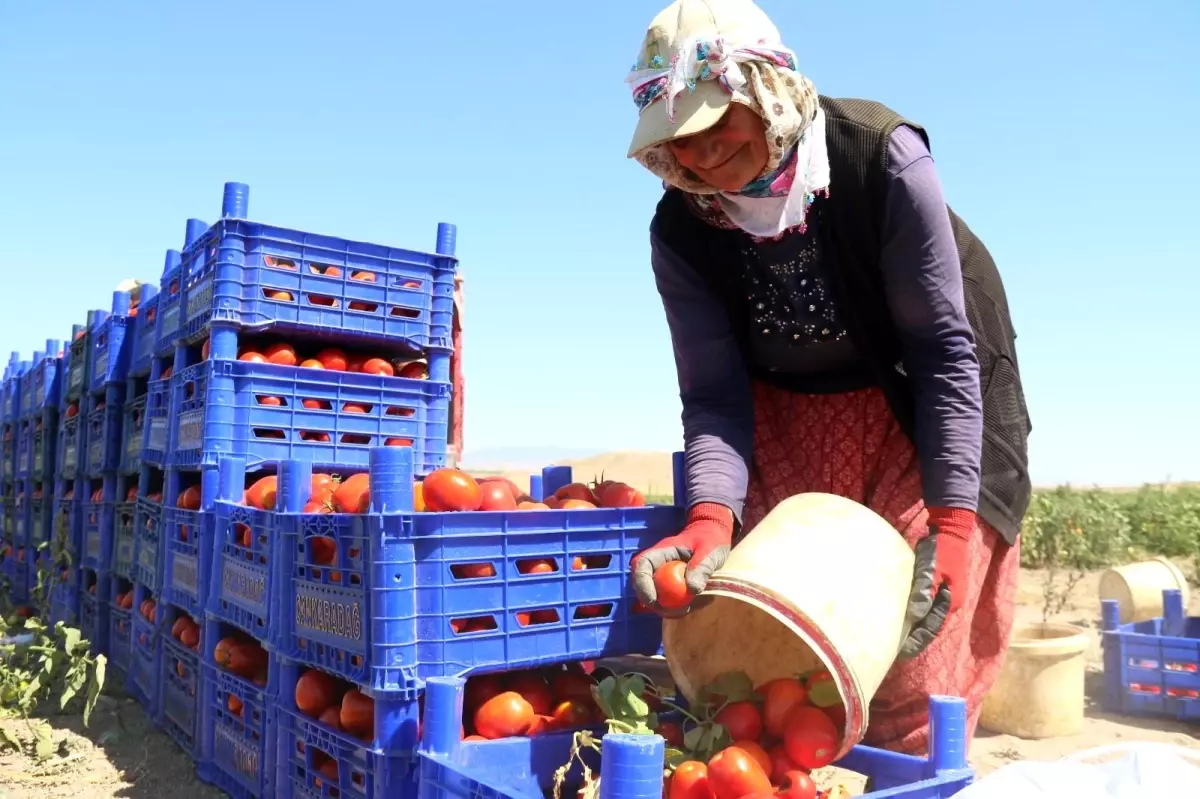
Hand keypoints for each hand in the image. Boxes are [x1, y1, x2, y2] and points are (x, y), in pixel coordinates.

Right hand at [632, 503, 734, 613]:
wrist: (713, 535)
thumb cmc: (710, 539)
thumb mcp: (709, 551)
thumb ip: (701, 567)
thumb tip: (692, 589)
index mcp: (662, 551)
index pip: (641, 565)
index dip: (642, 583)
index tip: (653, 600)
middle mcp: (657, 564)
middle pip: (641, 583)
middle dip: (651, 600)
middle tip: (670, 611)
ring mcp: (662, 575)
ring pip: (652, 594)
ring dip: (663, 606)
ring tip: (683, 610)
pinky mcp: (669, 584)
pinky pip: (664, 598)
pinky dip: (672, 606)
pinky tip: (686, 607)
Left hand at [898, 507, 974, 660]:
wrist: (948, 530)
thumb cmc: (941, 550)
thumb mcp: (932, 570)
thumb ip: (924, 591)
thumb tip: (914, 615)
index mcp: (949, 603)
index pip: (930, 629)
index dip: (916, 642)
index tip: (901, 653)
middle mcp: (946, 602)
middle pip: (927, 626)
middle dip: (912, 638)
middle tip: (893, 650)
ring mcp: (941, 594)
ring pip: (923, 617)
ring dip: (911, 627)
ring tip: (893, 638)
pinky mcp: (932, 586)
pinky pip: (920, 605)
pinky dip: (910, 613)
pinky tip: (897, 616)